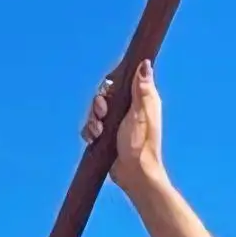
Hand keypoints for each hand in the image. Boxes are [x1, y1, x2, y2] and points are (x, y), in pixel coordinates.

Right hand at [90, 58, 167, 194]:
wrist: (134, 174)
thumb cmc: (141, 143)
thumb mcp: (141, 111)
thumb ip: (141, 88)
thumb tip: (145, 63)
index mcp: (141, 100)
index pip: (122, 81)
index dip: (112, 84)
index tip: (110, 91)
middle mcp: (129, 110)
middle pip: (105, 95)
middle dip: (99, 104)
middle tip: (103, 114)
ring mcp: (117, 123)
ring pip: (96, 111)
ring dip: (93, 120)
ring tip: (99, 131)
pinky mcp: (107, 136)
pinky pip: (91, 127)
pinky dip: (90, 132)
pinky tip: (94, 139)